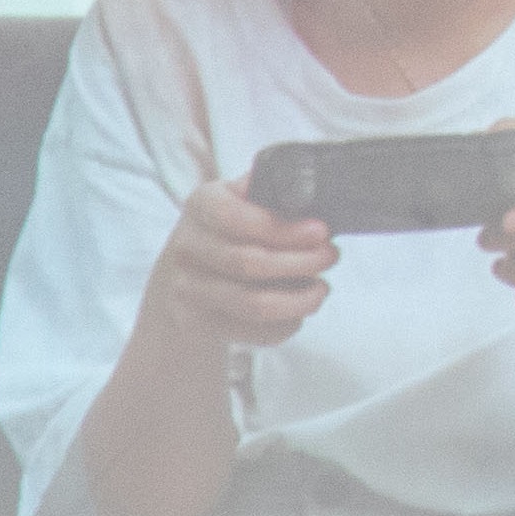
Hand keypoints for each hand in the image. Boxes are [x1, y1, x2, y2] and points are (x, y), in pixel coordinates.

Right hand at [149, 182, 334, 351]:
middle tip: (330, 256)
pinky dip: (287, 324)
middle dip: (302, 262)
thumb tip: (311, 184)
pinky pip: (254, 331)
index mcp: (202, 205)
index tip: (321, 231)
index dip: (283, 229)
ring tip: (321, 288)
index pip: (236, 217)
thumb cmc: (228, 232)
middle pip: (249, 263)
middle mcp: (187, 246)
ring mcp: (188, 288)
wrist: (184, 276)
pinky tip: (298, 309)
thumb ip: (269, 190)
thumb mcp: (241, 199)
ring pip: (254, 304)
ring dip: (300, 300)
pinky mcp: (199, 323)